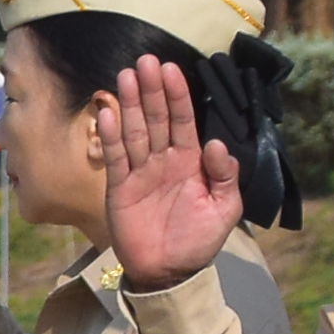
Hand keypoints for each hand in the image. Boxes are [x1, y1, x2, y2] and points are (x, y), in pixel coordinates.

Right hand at [106, 55, 242, 290]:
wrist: (168, 272)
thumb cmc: (199, 241)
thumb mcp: (224, 210)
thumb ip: (225, 177)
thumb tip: (218, 144)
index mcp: (191, 162)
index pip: (184, 121)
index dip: (178, 95)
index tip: (171, 69)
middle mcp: (164, 161)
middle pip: (157, 118)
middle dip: (152, 90)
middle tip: (145, 61)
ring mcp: (140, 172)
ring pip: (135, 131)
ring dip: (131, 103)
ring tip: (125, 75)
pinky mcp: (120, 187)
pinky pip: (116, 157)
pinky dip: (111, 136)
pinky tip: (108, 113)